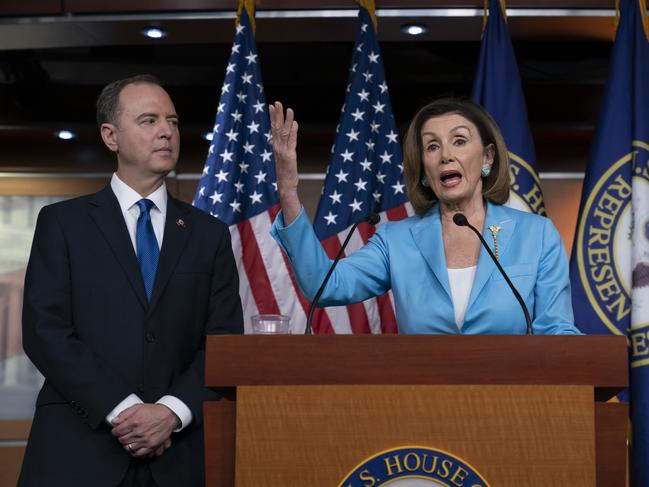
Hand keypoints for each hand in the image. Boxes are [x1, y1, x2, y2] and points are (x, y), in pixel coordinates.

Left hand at [111, 404, 178, 457]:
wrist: (168, 415)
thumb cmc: (154, 411)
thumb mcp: (137, 407)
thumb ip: (124, 414)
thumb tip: (114, 421)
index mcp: (134, 422)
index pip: (117, 431)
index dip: (115, 431)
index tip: (116, 431)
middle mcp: (139, 432)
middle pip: (122, 440)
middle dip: (121, 437)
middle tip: (123, 435)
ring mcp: (145, 440)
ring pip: (128, 448)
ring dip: (127, 444)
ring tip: (129, 440)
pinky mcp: (151, 445)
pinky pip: (138, 453)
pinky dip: (134, 452)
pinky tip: (134, 448)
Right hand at [269, 101, 300, 223]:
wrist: (285, 186)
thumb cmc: (284, 172)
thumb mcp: (283, 156)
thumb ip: (284, 144)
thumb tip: (284, 132)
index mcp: (275, 146)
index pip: (273, 128)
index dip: (273, 117)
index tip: (272, 106)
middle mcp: (277, 147)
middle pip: (277, 128)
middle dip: (277, 115)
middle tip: (277, 103)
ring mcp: (283, 151)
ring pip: (284, 133)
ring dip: (286, 120)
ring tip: (288, 109)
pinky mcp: (290, 156)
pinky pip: (292, 142)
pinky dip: (293, 132)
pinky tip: (295, 123)